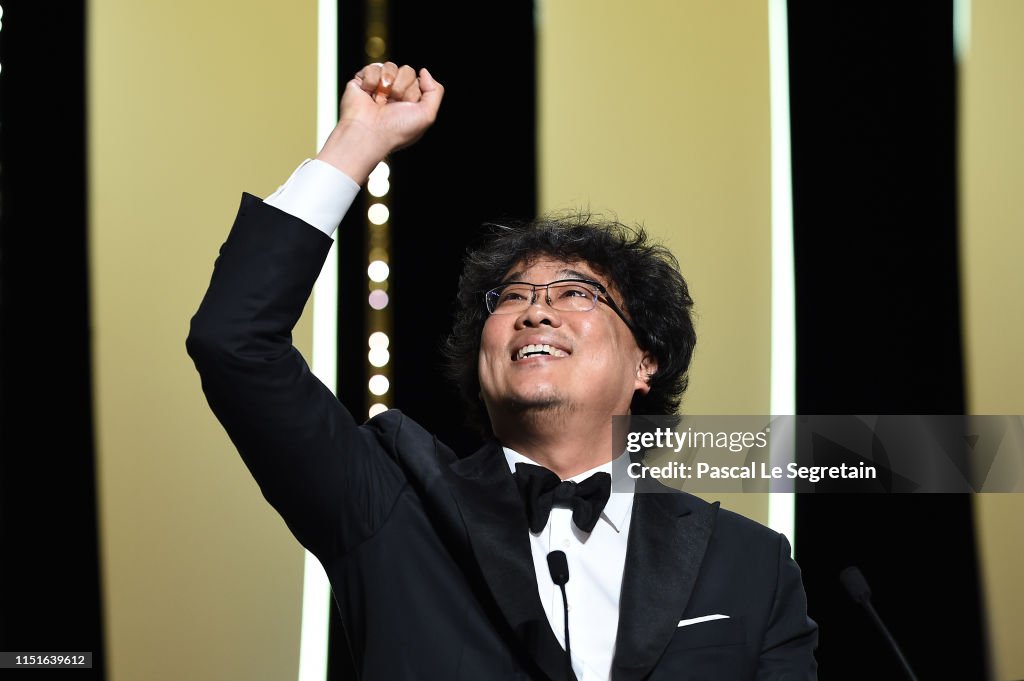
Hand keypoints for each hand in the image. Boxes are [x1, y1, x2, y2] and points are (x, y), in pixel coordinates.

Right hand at [316, 62, 443, 183]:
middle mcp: (395, 93)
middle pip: (407, 70)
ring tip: (380, 101)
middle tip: (392, 104)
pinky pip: (373, 67)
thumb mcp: (427, 115)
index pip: (419, 81)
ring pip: (390, 66)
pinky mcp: (362, 81)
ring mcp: (378, 86)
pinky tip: (368, 95)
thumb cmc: (397, 130)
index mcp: (410, 101)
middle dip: (402, 87)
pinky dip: (372, 82)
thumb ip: (435, 91)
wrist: (369, 133)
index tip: (406, 108)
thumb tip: (424, 71)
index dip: (414, 92)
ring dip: (387, 84)